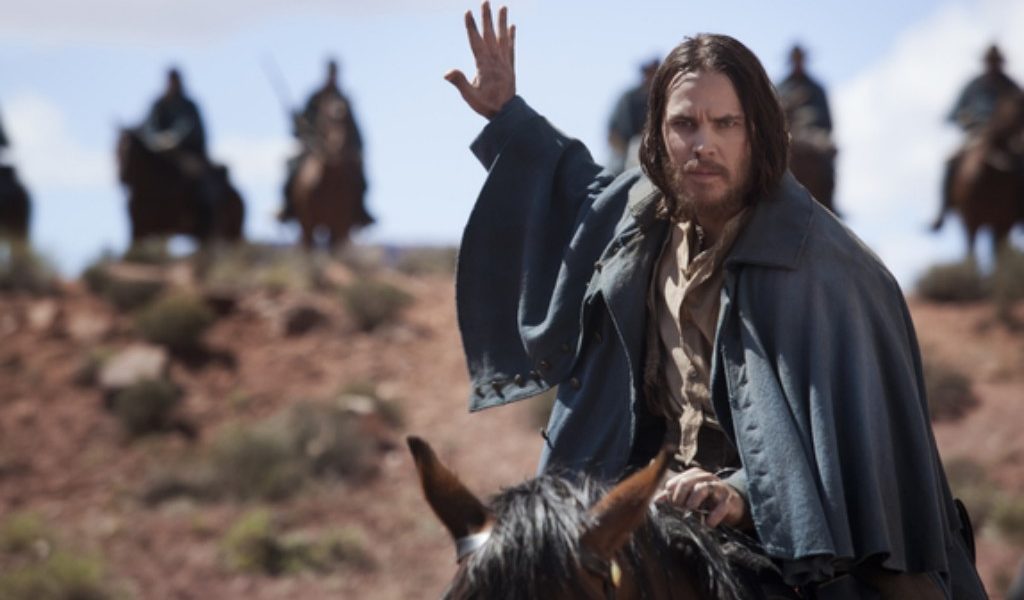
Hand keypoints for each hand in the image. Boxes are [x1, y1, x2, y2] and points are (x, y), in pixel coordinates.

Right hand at [446, 2, 515, 118]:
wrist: (507, 114)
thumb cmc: (486, 106)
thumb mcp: (470, 97)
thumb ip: (460, 83)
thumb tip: (447, 72)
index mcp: (485, 66)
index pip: (476, 42)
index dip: (471, 27)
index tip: (468, 12)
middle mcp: (496, 61)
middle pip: (490, 35)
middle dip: (487, 18)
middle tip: (485, 1)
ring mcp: (505, 63)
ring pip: (503, 38)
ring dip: (502, 22)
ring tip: (503, 7)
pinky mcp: (510, 67)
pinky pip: (511, 48)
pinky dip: (511, 37)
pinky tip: (512, 26)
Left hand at [654, 467, 747, 527]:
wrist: (734, 505)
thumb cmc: (708, 500)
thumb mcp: (691, 496)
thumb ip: (673, 496)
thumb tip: (656, 500)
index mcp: (695, 475)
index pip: (677, 480)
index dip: (671, 494)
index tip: (671, 506)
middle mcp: (706, 478)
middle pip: (687, 482)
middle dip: (679, 497)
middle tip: (679, 509)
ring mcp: (718, 488)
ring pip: (702, 488)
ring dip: (693, 502)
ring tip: (691, 511)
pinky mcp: (729, 501)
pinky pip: (720, 506)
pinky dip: (712, 516)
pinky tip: (707, 524)